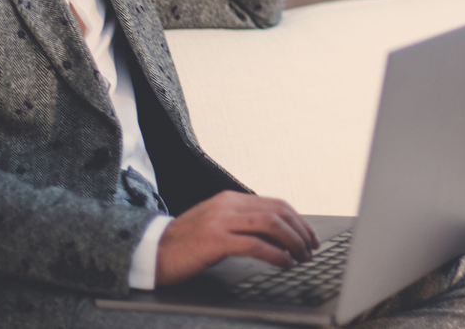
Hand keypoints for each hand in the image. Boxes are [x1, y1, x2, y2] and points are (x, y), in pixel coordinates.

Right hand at [154, 190, 319, 285]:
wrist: (153, 252)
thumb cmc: (186, 244)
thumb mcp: (217, 226)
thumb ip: (242, 224)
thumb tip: (277, 236)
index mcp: (230, 199)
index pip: (274, 204)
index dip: (297, 220)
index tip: (309, 236)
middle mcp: (227, 205)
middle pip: (277, 211)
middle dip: (300, 231)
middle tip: (311, 248)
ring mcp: (221, 221)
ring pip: (270, 225)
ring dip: (292, 242)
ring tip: (301, 257)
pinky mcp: (215, 241)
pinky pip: (254, 245)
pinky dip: (275, 255)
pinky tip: (284, 263)